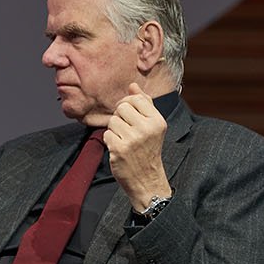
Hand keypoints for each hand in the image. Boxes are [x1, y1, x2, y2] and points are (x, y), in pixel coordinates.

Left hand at [103, 83, 169, 207]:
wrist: (147, 178)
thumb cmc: (148, 149)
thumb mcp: (153, 126)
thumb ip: (144, 104)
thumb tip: (133, 85)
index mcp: (157, 121)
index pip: (135, 99)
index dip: (127, 104)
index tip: (128, 114)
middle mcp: (147, 128)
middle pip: (121, 108)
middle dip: (120, 117)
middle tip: (126, 130)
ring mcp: (133, 139)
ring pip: (112, 121)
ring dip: (114, 130)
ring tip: (124, 140)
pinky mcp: (119, 149)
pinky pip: (106, 134)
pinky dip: (110, 141)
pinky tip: (119, 148)